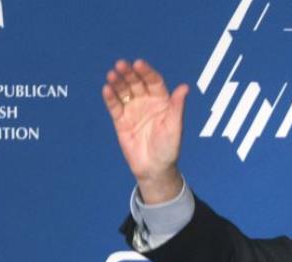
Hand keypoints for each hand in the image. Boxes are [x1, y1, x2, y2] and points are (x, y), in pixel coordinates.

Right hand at [103, 59, 187, 203]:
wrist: (155, 168)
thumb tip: (185, 87)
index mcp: (162, 101)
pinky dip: (110, 97)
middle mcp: (147, 102)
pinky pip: (114, 106)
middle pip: (136, 83)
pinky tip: (107, 89)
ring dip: (118, 82)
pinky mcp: (120, 120)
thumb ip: (177, 106)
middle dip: (129, 73)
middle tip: (121, 65)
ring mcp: (133, 110)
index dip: (146, 72)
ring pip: (124, 91)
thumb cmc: (169, 147)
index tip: (139, 63)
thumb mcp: (175, 126)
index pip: (153, 81)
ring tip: (112, 75)